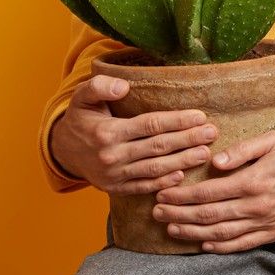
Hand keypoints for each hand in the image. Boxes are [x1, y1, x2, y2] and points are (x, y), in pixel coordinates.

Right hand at [50, 76, 215, 195]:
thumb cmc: (81, 118)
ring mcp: (114, 175)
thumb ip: (100, 86)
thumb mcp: (82, 97)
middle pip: (157, 147)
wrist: (62, 150)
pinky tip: (182, 176)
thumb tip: (124, 86)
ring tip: (205, 153)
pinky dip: (163, 183)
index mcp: (107, 132)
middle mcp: (111, 156)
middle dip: (187, 140)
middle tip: (212, 133)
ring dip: (182, 162)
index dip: (176, 121)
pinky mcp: (115, 188)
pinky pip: (142, 186)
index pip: (149, 125)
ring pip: (154, 169)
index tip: (200, 116)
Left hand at [151, 131, 274, 253]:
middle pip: (208, 215)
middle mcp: (257, 206)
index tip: (163, 193)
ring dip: (192, 232)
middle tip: (157, 212)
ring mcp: (265, 223)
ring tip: (172, 228)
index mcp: (253, 181)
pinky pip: (242, 245)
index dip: (181, 195)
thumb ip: (242, 150)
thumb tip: (214, 162)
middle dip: (178, 214)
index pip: (207, 192)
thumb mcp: (273, 139)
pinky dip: (220, 247)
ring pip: (220, 233)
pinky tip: (203, 243)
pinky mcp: (274, 233)